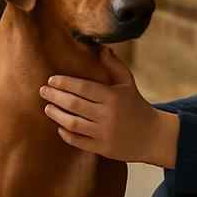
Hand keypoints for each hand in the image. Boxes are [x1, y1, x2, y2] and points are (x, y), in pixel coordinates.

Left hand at [39, 48, 178, 165]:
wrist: (153, 136)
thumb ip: (114, 65)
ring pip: (72, 123)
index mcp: (113, 97)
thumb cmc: (136, 105)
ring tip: (48, 108)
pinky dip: (66, 134)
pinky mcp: (103, 148)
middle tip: (43, 91)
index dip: (64, 83)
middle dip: (55, 96)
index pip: (83, 87)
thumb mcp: (128, 83)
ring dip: (56, 115)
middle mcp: (107, 115)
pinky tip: (60, 126)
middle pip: (74, 104)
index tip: (51, 80)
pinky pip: (78, 141)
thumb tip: (100, 47)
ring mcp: (104, 133)